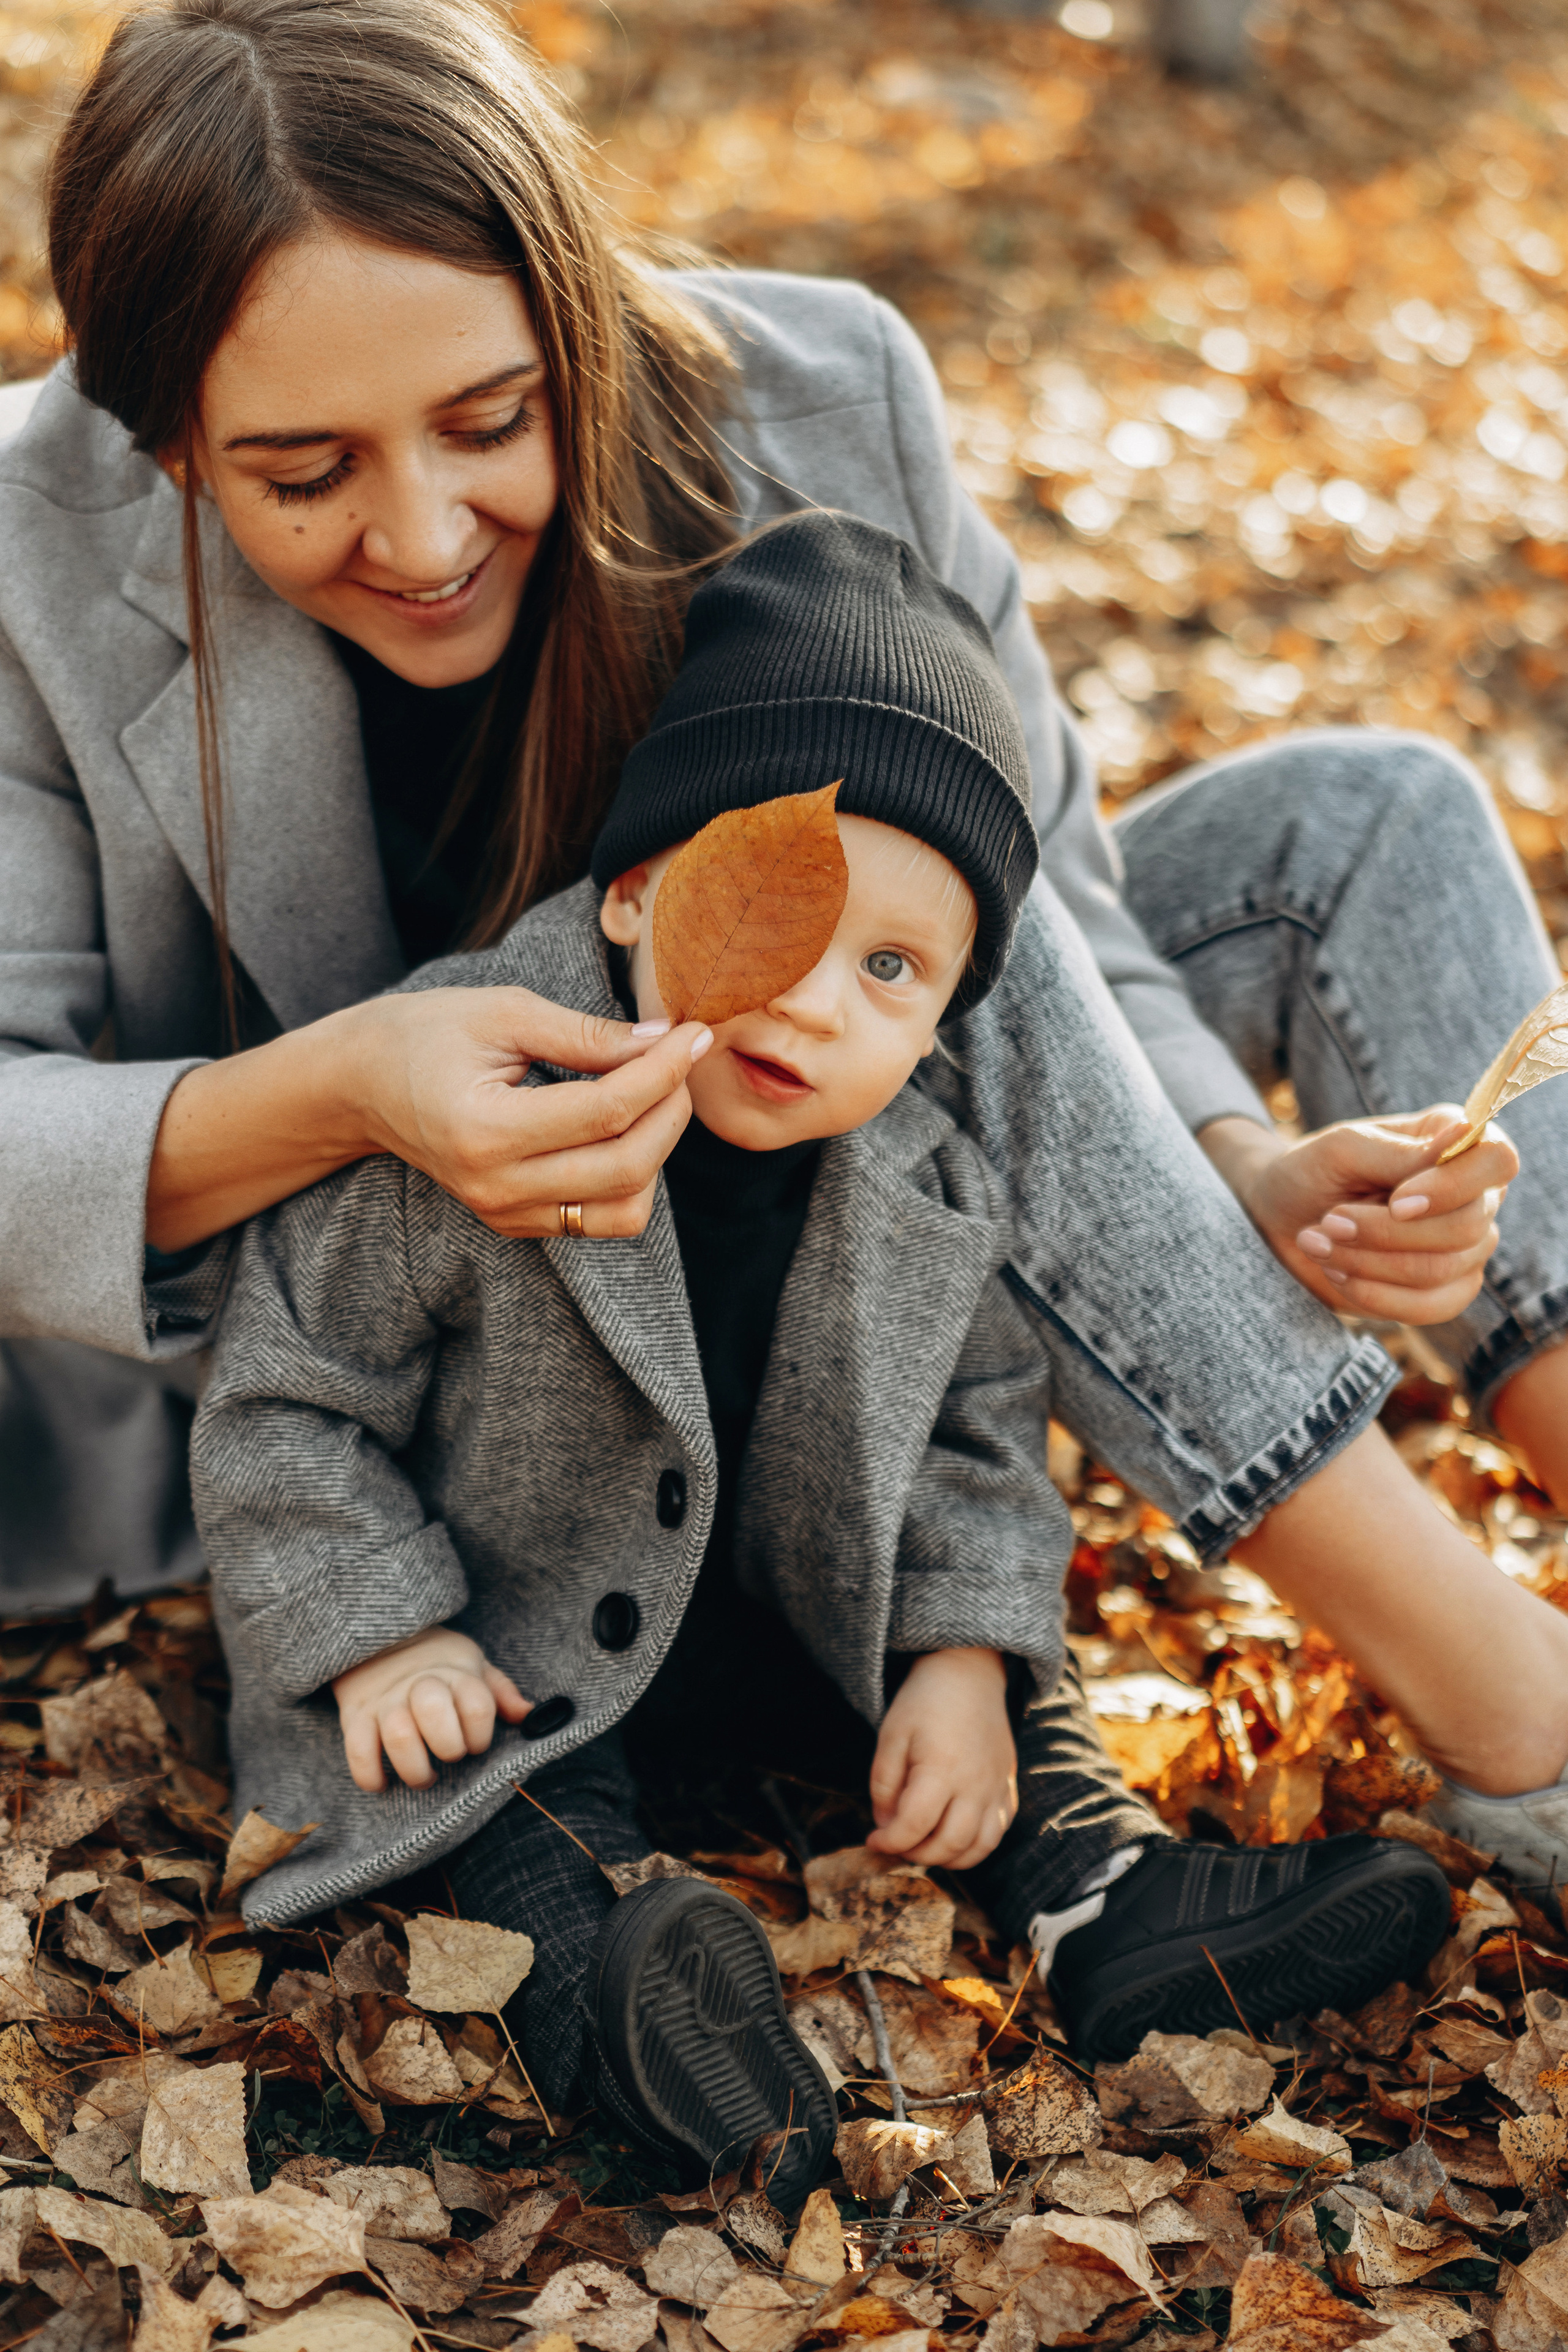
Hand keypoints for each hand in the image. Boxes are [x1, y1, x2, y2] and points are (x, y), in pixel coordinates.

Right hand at [333, 1628, 529, 1791]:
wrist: (380, 1642)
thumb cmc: (439, 1663)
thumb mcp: (475, 1666)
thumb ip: (500, 1692)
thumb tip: (530, 1714)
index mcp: (455, 1673)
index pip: (477, 1704)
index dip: (481, 1734)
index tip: (476, 1743)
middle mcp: (419, 1685)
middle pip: (434, 1713)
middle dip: (449, 1746)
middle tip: (450, 1756)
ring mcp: (385, 1702)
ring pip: (398, 1736)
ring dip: (414, 1768)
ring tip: (424, 1777)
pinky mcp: (355, 1717)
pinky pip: (358, 1751)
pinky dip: (370, 1776)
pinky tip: (384, 1783)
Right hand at [354, 987, 711, 1238]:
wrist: (362, 1085)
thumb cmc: (425, 1035)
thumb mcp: (503, 1012)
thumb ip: (586, 1033)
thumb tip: (662, 1038)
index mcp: (484, 1129)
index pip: (606, 1111)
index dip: (663, 1070)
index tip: (691, 1033)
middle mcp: (495, 1186)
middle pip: (628, 1165)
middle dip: (672, 1107)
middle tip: (679, 1058)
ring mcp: (505, 1213)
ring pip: (625, 1206)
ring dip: (659, 1149)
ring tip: (654, 1093)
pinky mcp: (516, 1223)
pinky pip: (601, 1218)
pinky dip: (632, 1176)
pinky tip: (623, 1126)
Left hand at [866, 1648, 1016, 1869]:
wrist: (968, 1674)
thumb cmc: (924, 1702)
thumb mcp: (891, 1735)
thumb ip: (884, 1785)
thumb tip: (885, 1825)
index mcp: (940, 1770)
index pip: (914, 1826)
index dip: (889, 1842)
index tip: (873, 1840)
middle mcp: (974, 1785)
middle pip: (948, 1844)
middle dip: (916, 1854)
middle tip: (897, 1845)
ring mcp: (996, 1788)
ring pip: (979, 1847)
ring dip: (948, 1859)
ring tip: (924, 1847)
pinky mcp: (1008, 1786)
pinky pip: (999, 1831)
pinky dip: (976, 1847)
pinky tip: (954, 1838)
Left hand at [1200, 1106, 1517, 1324]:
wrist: (1278, 1218)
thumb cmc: (1312, 1171)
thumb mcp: (1343, 1150)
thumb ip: (1399, 1152)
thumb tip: (1465, 1132)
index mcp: (1457, 1144)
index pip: (1497, 1161)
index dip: (1451, 1188)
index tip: (1394, 1201)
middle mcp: (1473, 1196)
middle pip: (1467, 1228)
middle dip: (1385, 1234)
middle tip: (1328, 1221)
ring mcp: (1464, 1248)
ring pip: (1442, 1271)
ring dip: (1367, 1263)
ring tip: (1317, 1242)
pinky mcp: (1442, 1291)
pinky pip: (1431, 1308)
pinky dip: (1375, 1297)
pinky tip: (1337, 1273)